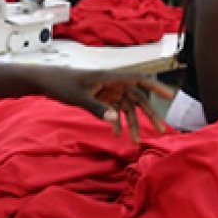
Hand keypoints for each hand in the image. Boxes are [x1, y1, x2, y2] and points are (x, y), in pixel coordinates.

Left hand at [42, 69, 174, 140]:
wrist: (47, 82)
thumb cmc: (63, 85)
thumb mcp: (79, 98)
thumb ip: (98, 108)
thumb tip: (115, 119)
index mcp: (110, 77)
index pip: (139, 80)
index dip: (156, 87)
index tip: (170, 95)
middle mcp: (112, 83)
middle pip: (137, 97)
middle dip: (149, 114)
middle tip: (160, 129)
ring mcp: (107, 90)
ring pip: (127, 107)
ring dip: (132, 123)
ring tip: (136, 140)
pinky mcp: (101, 97)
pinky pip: (115, 110)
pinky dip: (117, 121)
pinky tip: (117, 134)